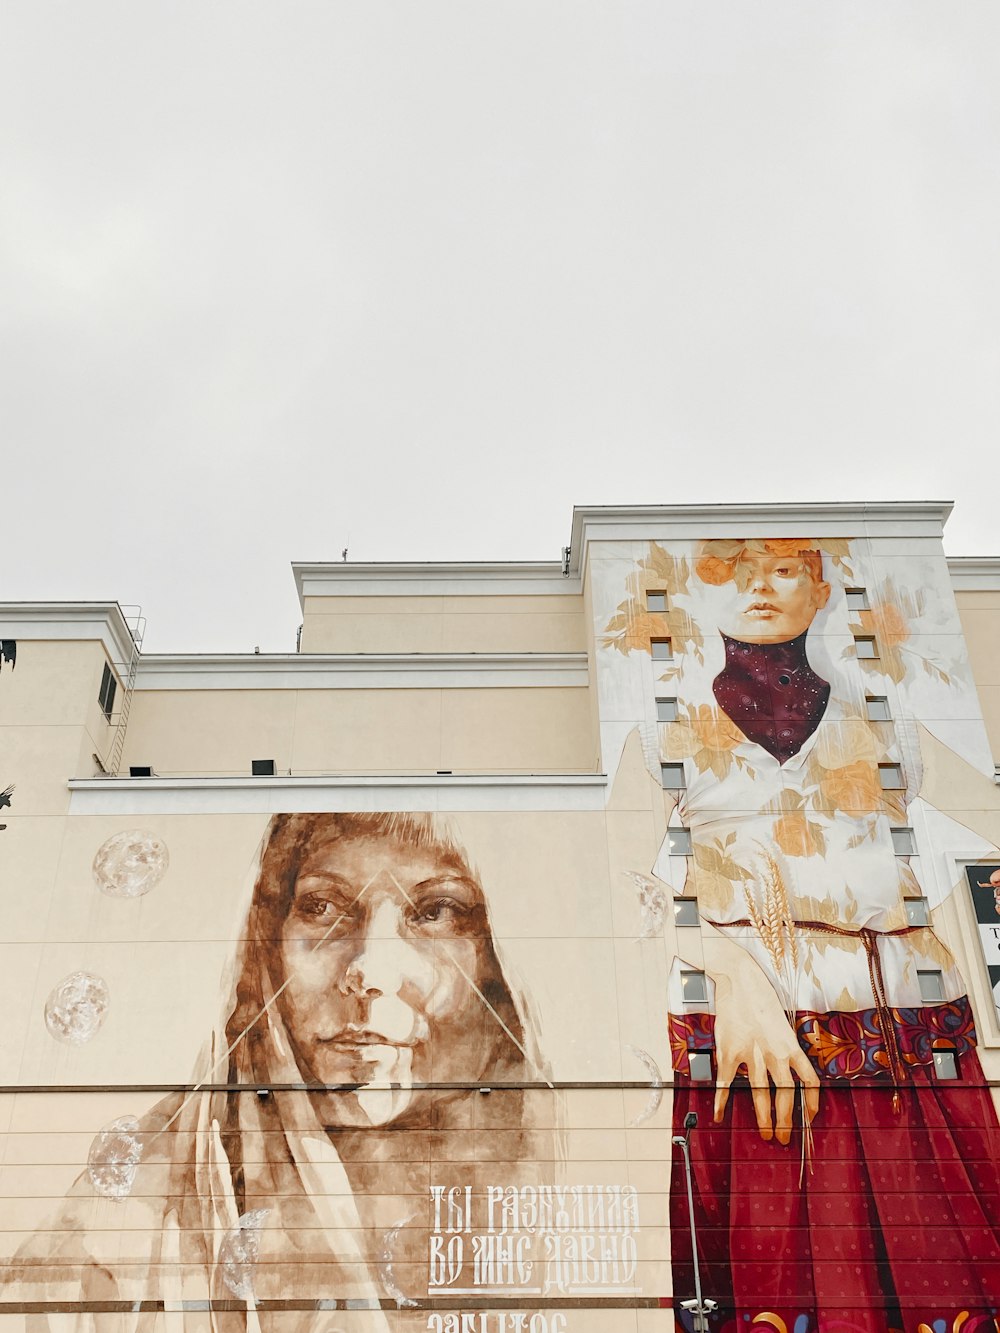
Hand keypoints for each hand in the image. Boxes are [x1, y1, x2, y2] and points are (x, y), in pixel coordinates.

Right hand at [712, 973, 819, 1144]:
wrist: (739, 978)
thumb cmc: (760, 995)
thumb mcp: (780, 1021)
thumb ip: (783, 1044)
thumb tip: (785, 1065)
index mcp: (790, 1045)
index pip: (809, 1081)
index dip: (813, 1103)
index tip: (811, 1116)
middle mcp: (774, 1053)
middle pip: (786, 1096)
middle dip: (787, 1121)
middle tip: (784, 1137)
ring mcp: (751, 1054)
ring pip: (761, 1095)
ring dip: (764, 1118)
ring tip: (766, 1133)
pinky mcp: (729, 1052)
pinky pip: (726, 1083)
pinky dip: (722, 1101)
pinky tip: (719, 1115)